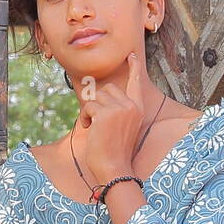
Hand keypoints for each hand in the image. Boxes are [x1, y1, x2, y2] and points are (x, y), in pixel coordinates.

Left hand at [77, 51, 144, 183]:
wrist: (114, 168)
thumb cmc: (115, 151)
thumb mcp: (121, 127)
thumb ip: (117, 111)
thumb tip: (100, 97)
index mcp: (138, 109)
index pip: (136, 83)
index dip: (134, 68)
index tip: (131, 55)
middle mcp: (132, 106)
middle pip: (108, 89)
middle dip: (98, 103)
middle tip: (97, 121)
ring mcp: (120, 109)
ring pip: (97, 97)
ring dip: (90, 111)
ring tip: (94, 127)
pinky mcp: (106, 114)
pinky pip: (88, 107)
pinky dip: (85, 118)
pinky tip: (90, 129)